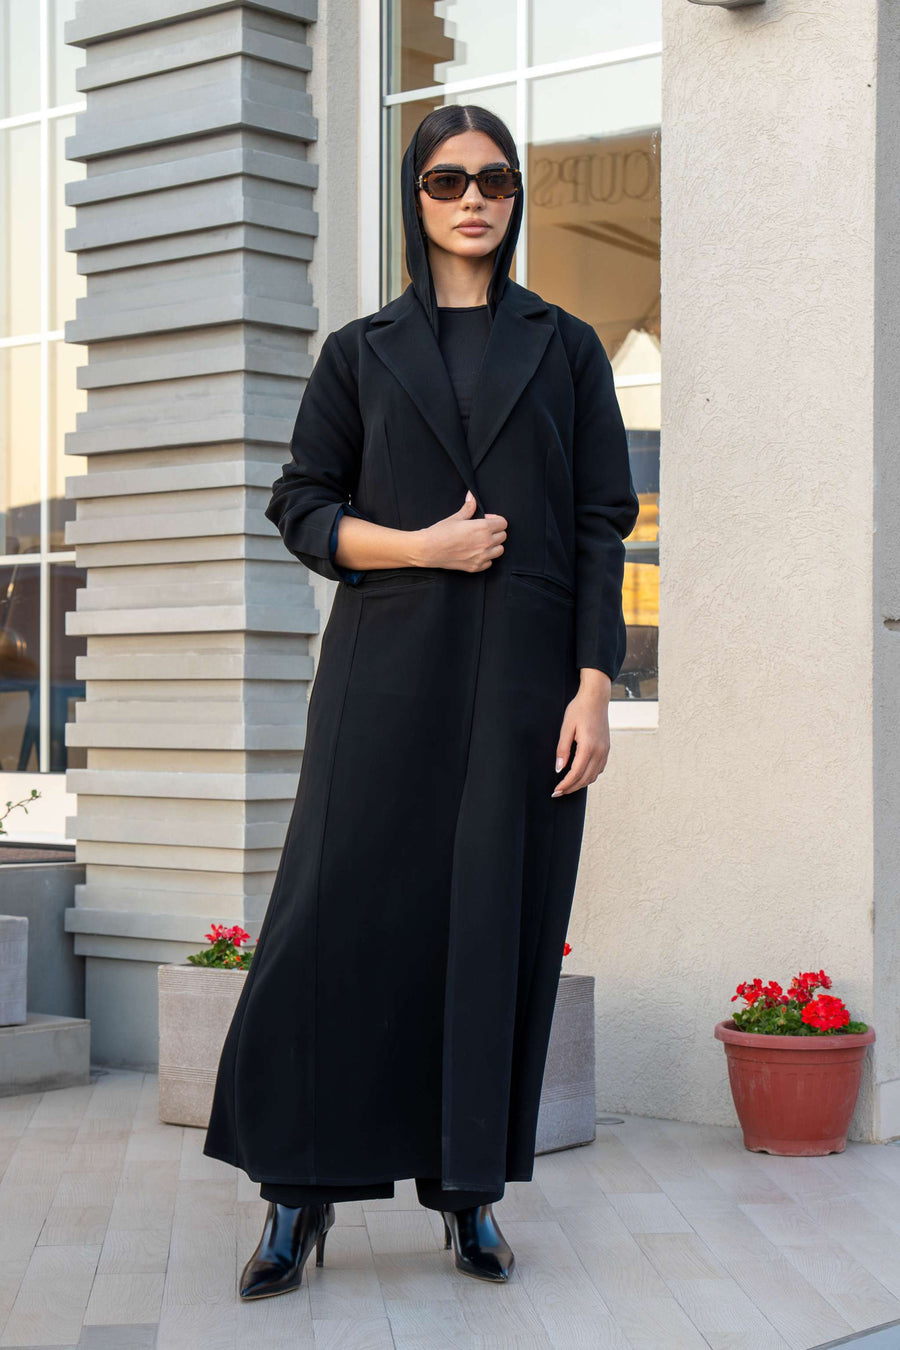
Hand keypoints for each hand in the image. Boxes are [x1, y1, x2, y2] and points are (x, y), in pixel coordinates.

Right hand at [414, 491, 506, 571]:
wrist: (427, 549)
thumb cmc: (440, 532)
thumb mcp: (456, 518)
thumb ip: (468, 508)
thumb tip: (472, 496)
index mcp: (483, 528)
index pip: (503, 523)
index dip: (495, 520)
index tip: (486, 520)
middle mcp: (486, 543)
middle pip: (503, 536)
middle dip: (496, 531)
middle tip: (483, 531)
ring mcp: (482, 557)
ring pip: (499, 550)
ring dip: (494, 545)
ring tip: (481, 542)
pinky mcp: (476, 567)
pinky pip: (490, 562)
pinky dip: (486, 558)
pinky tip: (476, 552)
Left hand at [552, 677, 611, 794]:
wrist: (596, 698)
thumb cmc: (579, 710)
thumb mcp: (566, 728)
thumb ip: (562, 750)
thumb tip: (559, 768)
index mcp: (588, 747)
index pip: (576, 773)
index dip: (565, 785)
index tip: (556, 791)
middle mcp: (599, 751)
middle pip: (585, 778)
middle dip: (571, 788)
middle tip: (558, 792)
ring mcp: (605, 751)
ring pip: (593, 776)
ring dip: (580, 784)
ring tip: (567, 786)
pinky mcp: (606, 749)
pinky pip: (599, 769)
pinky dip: (589, 776)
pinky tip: (580, 775)